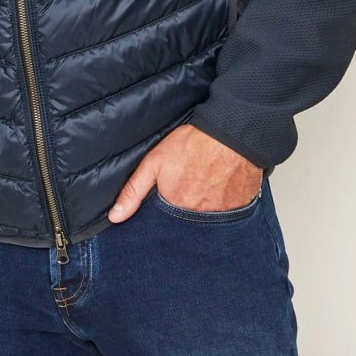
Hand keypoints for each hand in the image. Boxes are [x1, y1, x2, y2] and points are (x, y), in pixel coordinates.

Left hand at [107, 123, 263, 220]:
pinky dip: (226, 206)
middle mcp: (199, 217)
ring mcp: (222, 215)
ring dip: (207, 209)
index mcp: (176, 207)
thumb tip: (115, 217)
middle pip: (188, 223)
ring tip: (207, 187)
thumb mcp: (154, 161)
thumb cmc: (192, 144)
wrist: (230, 132)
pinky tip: (223, 189)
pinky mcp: (241, 209)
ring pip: (209, 221)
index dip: (168, 209)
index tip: (172, 197)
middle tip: (192, 188)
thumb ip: (133, 191)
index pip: (166, 223)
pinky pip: (231, 215)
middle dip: (187, 211)